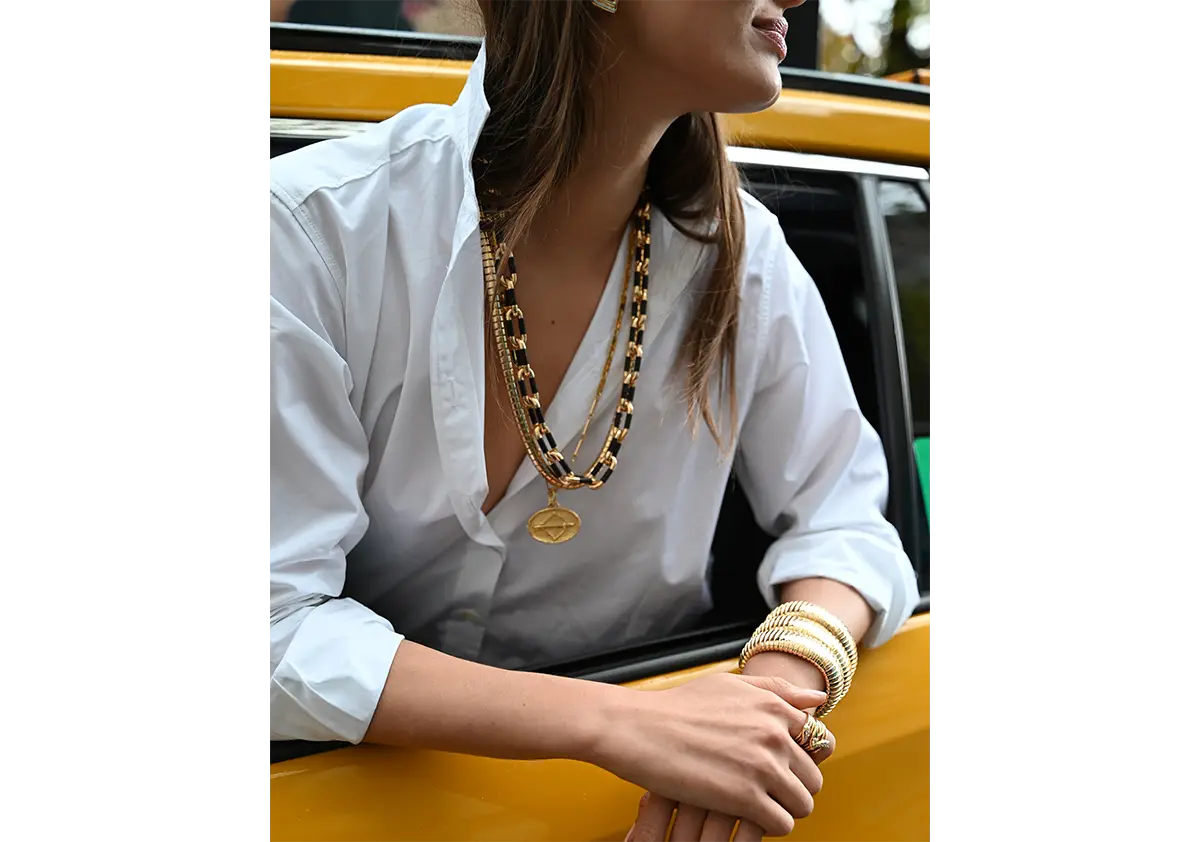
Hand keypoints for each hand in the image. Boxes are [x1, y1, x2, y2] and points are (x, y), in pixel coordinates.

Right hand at [623, 711, 834, 841]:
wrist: (640, 729)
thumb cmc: (679, 706)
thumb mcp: (730, 685)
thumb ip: (777, 690)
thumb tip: (819, 699)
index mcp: (774, 707)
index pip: (819, 742)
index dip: (802, 758)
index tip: (781, 765)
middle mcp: (775, 735)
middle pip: (813, 777)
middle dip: (794, 787)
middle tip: (765, 790)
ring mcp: (763, 767)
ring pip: (803, 804)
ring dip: (783, 808)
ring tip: (756, 804)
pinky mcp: (746, 798)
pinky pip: (782, 824)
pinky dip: (768, 825)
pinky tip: (746, 816)